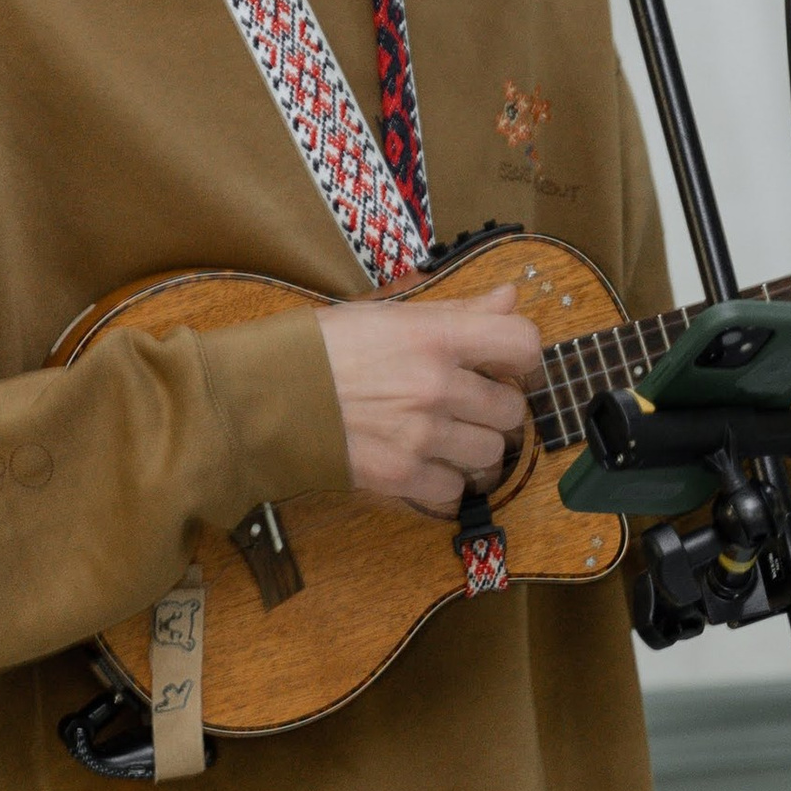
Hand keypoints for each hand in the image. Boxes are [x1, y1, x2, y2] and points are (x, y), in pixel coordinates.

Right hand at [312, 292, 541, 514]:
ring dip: (475, 449)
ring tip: (448, 438)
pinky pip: (453, 491)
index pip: (522, 345)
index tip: (510, 368)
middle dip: (496, 410)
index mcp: (435, 337)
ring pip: (490, 455)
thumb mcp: (390, 314)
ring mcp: (419, 435)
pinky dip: (444, 482)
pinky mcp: (399, 477)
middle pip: (512, 410)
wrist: (265, 395)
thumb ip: (458, 311)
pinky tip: (424, 463)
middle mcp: (435, 386)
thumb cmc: (324, 348)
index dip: (525, 358)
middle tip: (469, 406)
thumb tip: (510, 298)